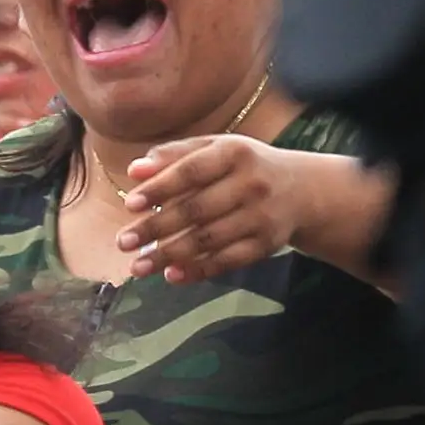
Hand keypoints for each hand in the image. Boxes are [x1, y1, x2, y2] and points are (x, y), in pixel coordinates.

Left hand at [118, 135, 306, 283]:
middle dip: (156, 228)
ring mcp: (261, 217)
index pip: (191, 171)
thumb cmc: (243, 166)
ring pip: (208, 240)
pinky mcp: (266, 244)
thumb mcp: (215, 149)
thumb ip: (174, 155)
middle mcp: (251, 184)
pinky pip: (227, 261)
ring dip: (169, 255)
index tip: (131, 205)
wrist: (301, 190)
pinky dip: (198, 270)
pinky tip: (171, 275)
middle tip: (123, 242)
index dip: (160, 188)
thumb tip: (134, 170)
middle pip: (196, 210)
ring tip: (138, 266)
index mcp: (235, 152)